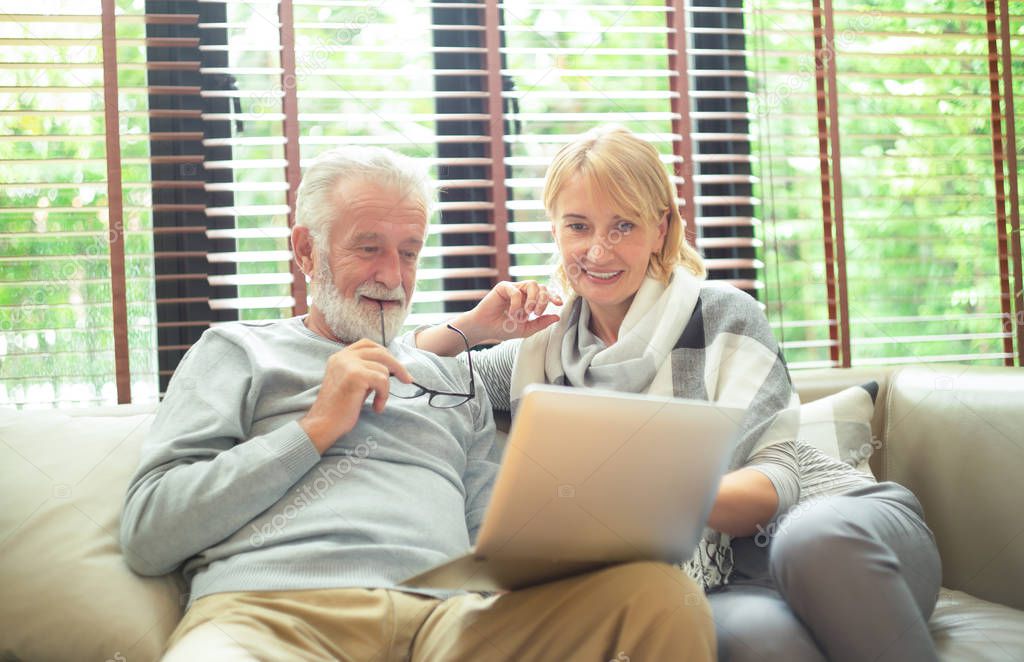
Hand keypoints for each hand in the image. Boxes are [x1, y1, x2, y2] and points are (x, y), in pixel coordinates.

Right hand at [299, 339, 412, 453]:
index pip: (368, 344)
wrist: (324, 424)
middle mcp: (342, 356)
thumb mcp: (353, 382)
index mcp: (340, 356)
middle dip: (397, 366)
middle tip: (407, 380)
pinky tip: (377, 407)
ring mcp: (348, 364)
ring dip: (385, 389)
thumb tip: (392, 366)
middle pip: (380, 352)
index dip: (385, 354)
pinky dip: (384, 395)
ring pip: (383, 369)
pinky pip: (383, 381)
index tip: (396, 368)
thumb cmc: (340, 408)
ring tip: (377, 403)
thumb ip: (366, 370)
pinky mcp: (355, 375)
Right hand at [459, 280, 563, 344]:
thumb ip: (541, 323)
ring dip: (533, 299)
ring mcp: (514, 288)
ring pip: (532, 284)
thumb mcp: (526, 329)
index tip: (559, 303)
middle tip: (537, 313)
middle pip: (542, 287)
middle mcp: (523, 292)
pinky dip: (517, 304)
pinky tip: (511, 314)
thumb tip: (557, 316)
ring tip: (527, 313)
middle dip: (543, 300)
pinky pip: (516, 291)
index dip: (554, 296)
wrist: (485, 329)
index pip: (545, 293)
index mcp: (530, 300)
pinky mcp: (503, 287)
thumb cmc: (503, 329)